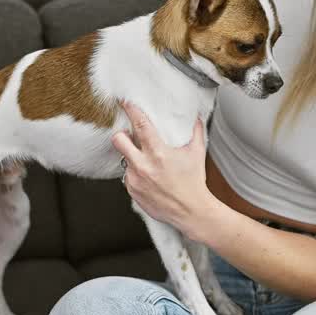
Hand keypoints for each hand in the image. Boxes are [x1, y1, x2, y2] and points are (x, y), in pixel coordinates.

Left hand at [111, 100, 213, 230]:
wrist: (191, 211)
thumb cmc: (194, 183)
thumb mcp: (197, 154)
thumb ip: (195, 132)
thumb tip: (195, 118)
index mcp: (158, 153)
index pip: (140, 125)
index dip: (131, 110)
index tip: (125, 103)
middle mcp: (143, 166)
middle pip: (118, 140)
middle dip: (121, 134)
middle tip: (128, 135)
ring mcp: (135, 180)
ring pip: (124, 160)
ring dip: (132, 157)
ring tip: (146, 162)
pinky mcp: (132, 192)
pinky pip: (127, 177)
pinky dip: (135, 174)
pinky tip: (149, 177)